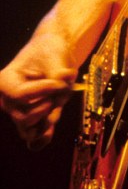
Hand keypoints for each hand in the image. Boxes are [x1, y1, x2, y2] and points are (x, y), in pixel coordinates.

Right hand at [0, 27, 76, 149]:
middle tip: (59, 89)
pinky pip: (33, 139)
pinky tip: (50, 131)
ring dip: (49, 117)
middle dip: (47, 105)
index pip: (20, 95)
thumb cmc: (50, 49)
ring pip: (29, 129)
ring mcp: (18, 112)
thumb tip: (61, 93)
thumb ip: (57, 77)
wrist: (54, 51)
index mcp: (6, 81)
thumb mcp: (55, 56)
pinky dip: (42, 137)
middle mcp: (7, 100)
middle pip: (23, 117)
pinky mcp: (32, 119)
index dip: (44, 91)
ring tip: (58, 98)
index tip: (60, 82)